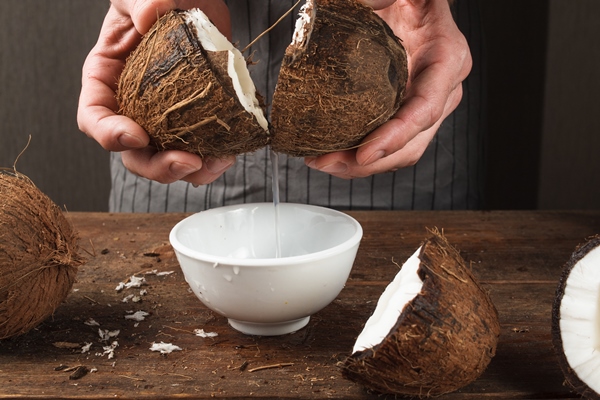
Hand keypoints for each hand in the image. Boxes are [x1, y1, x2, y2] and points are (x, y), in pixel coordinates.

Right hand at [77, 0, 234, 184]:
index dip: (109, 134)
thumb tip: (149, 15)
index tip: (136, 135)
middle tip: (187, 161)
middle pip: (133, 152)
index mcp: (108, 79)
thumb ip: (141, 2)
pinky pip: (199, 149)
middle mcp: (133, 106)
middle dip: (157, 166)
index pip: (94, 117)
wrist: (195, 2)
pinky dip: (213, 158)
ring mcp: (164, 118)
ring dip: (191, 171)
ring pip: (167, 159)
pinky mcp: (194, 120)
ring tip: (216, 163)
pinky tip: (229, 154)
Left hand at [305, 0, 471, 178]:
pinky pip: (387, 144)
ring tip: (322, 162)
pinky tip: (331, 153)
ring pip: (400, 152)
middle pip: (412, 142)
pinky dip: (359, 155)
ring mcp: (423, 105)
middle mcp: (442, 89)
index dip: (397, 137)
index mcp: (447, 58)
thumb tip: (359, 6)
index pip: (426, 109)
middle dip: (370, 161)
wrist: (403, 0)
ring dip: (361, 165)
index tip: (365, 153)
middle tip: (327, 162)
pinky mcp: (403, 113)